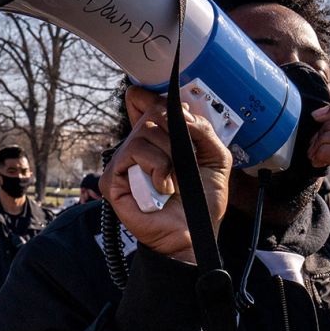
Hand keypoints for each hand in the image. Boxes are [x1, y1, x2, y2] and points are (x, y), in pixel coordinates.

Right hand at [104, 87, 231, 263]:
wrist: (195, 232)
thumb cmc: (202, 202)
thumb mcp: (216, 158)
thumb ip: (203, 129)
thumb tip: (181, 113)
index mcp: (160, 139)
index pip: (146, 102)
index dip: (157, 99)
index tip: (176, 109)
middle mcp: (139, 146)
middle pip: (152, 112)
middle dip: (176, 135)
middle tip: (184, 161)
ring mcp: (124, 162)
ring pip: (145, 132)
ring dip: (169, 157)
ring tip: (174, 182)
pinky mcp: (113, 179)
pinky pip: (134, 152)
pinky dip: (157, 169)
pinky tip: (162, 189)